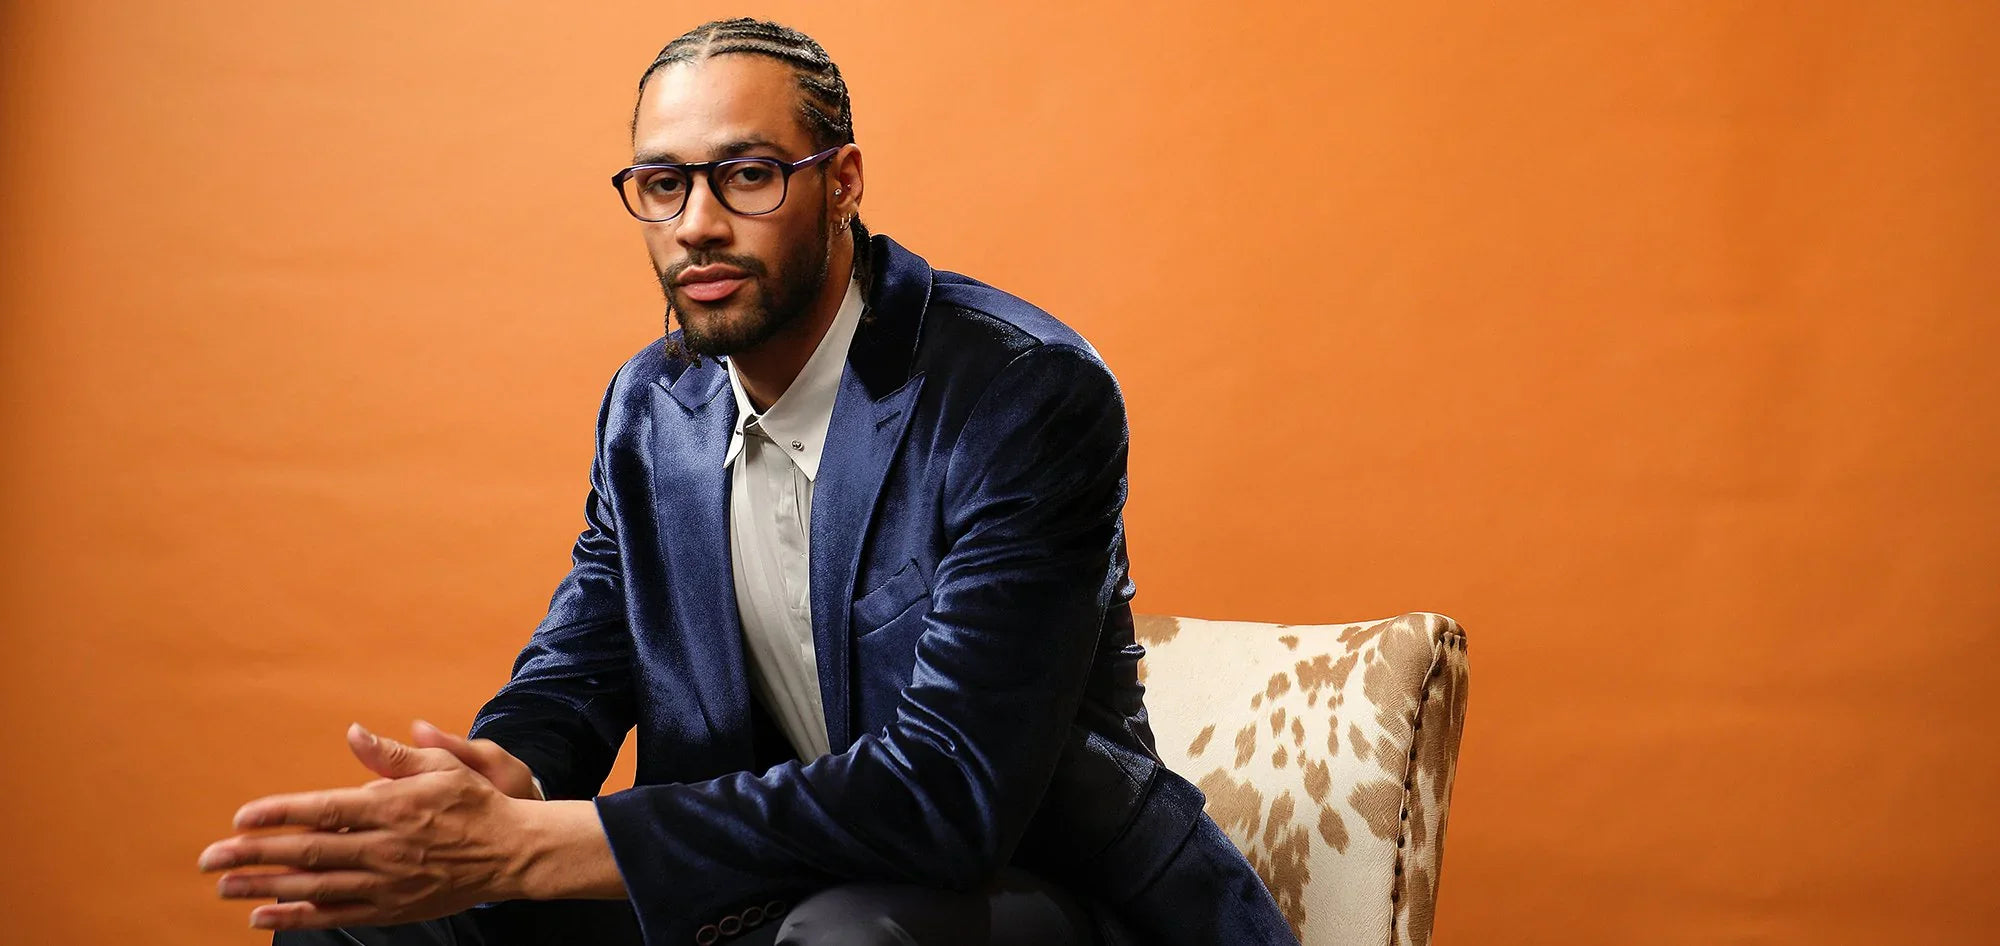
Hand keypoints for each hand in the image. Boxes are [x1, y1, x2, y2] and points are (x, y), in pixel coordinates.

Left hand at [199, 723, 537, 930]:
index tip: (242, 817)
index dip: (279, 814)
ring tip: (224, 886)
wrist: (512, 853)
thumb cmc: (475, 803)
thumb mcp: (443, 767)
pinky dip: (297, 917)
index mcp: (394, 807)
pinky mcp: (391, 907)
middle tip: (210, 858)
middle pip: (309, 851)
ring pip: (315, 887)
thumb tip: (353, 732)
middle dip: (254, 854)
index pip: (325, 809)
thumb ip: (393, 755)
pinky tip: (263, 915)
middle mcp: (385, 847)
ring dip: (264, 887)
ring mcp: (387, 882)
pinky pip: (336, 915)